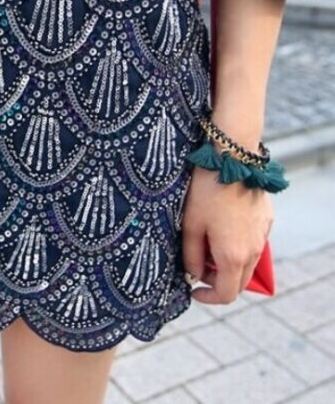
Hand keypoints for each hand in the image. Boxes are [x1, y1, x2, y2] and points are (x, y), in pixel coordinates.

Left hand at [180, 164, 273, 303]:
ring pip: (248, 262)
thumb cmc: (206, 192)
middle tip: (197, 264)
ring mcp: (263, 235)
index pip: (226, 294)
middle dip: (217, 280)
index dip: (208, 297)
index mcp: (233, 256)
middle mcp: (254, 250)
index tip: (193, 289)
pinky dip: (238, 245)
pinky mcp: (266, 220)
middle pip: (239, 281)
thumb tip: (194, 274)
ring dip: (228, 263)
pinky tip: (222, 226)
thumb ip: (191, 256)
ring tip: (207, 242)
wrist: (232, 160)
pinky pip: (253, 242)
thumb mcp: (191, 225)